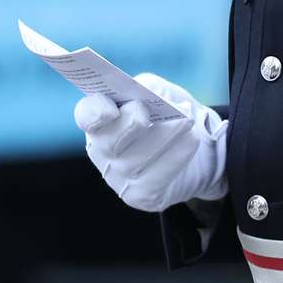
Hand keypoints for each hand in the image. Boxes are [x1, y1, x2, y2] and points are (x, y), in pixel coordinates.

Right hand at [73, 73, 227, 212]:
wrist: (196, 151)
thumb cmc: (169, 115)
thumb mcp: (161, 92)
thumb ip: (150, 87)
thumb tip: (146, 92)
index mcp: (100, 119)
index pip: (86, 115)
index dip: (94, 112)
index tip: (110, 107)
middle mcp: (101, 150)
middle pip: (107, 140)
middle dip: (127, 124)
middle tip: (145, 112)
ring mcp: (118, 177)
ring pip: (135, 159)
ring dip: (164, 135)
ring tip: (187, 120)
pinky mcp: (140, 195)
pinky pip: (157, 175)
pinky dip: (177, 154)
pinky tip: (192, 139)